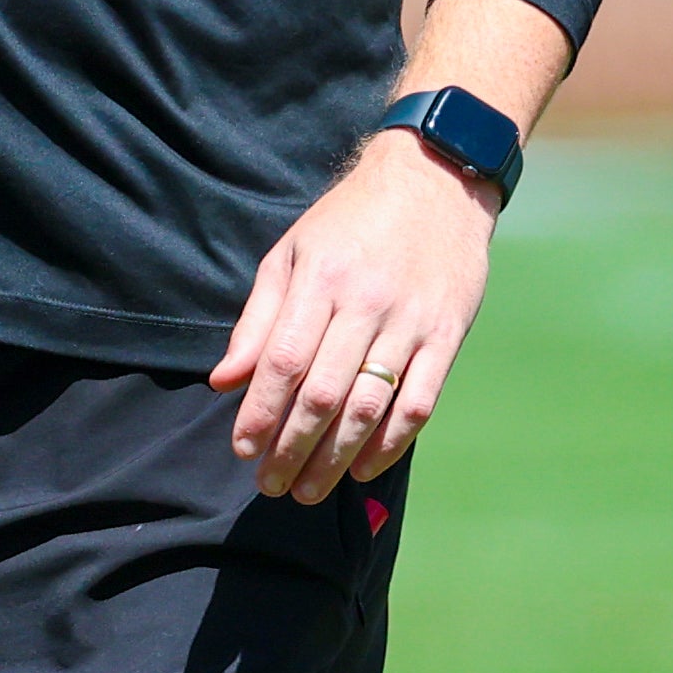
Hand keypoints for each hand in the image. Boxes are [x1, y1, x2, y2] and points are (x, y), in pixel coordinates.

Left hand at [211, 129, 493, 504]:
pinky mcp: (448, 336)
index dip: (259, 413)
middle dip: (291, 448)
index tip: (241, 449)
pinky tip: (365, 468)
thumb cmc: (349, 221)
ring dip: (336, 458)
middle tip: (270, 485)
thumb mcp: (290, 253)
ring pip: (369, 405)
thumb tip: (224, 380)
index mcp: (320, 281)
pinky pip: (420, 402)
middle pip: (322, 393)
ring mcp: (411, 323)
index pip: (283, 362)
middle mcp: (366, 304)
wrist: (434, 181)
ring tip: (309, 490)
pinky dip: (392, 443)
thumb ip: (257, 320)